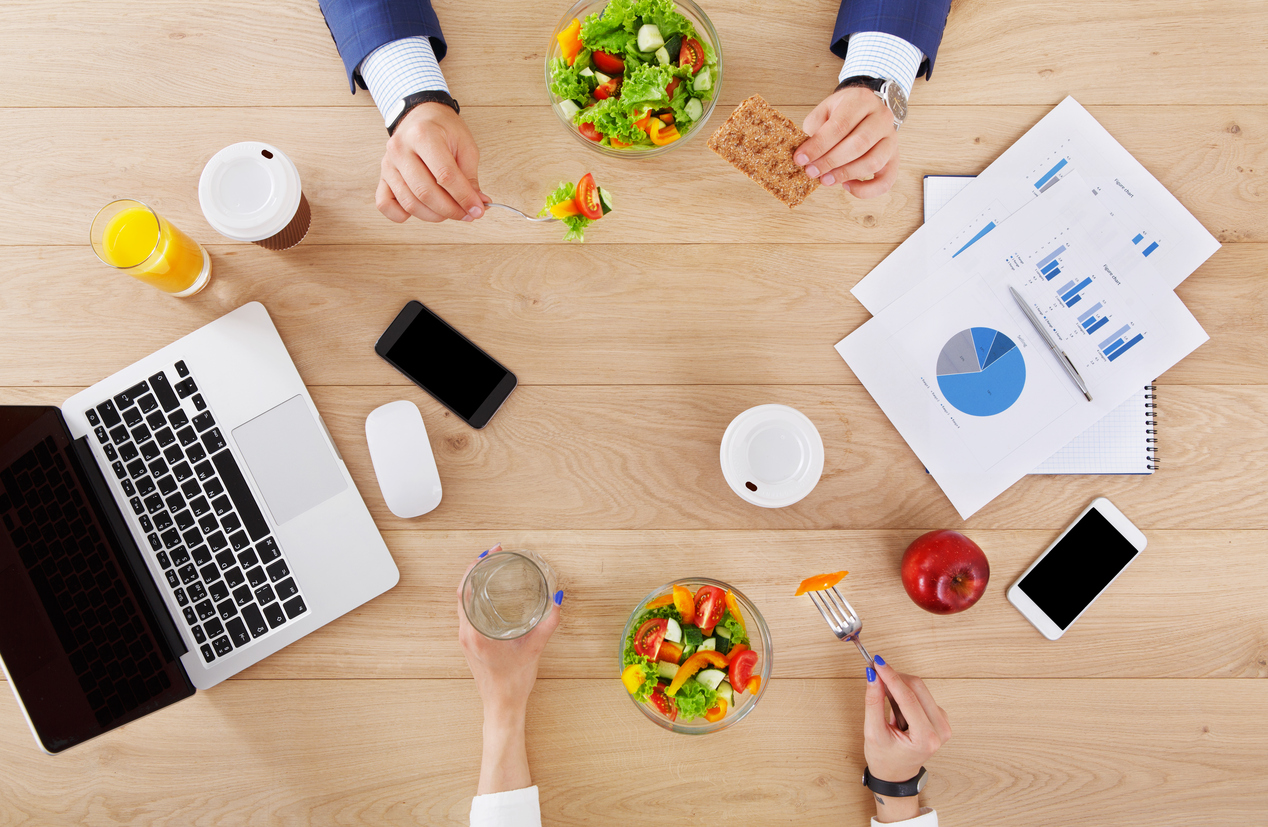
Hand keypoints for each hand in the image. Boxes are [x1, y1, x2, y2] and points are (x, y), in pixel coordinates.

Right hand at [377, 102, 490, 223]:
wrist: (420, 116)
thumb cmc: (443, 129)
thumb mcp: (465, 146)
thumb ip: (470, 177)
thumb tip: (476, 205)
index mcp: (423, 135)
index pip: (445, 175)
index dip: (464, 197)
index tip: (478, 210)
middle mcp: (400, 149)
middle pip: (425, 192)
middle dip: (451, 210)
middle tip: (467, 214)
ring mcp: (388, 164)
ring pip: (409, 203)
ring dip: (434, 216)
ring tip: (450, 212)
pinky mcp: (382, 177)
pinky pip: (384, 205)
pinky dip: (401, 215)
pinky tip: (422, 210)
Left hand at [457, 545, 561, 723]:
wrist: (502, 706)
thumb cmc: (514, 682)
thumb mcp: (535, 649)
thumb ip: (548, 622)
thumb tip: (557, 598)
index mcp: (475, 632)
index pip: (465, 590)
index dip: (475, 567)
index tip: (490, 553)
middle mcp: (465, 632)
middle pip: (462, 591)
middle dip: (476, 569)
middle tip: (493, 554)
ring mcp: (465, 638)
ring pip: (463, 601)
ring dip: (474, 582)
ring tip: (490, 567)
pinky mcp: (469, 642)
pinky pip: (467, 611)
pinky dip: (475, 596)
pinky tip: (489, 592)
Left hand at [795, 86, 899, 197]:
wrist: (865, 110)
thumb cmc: (841, 113)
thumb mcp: (824, 111)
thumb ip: (815, 129)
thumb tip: (805, 156)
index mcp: (861, 100)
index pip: (840, 125)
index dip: (818, 145)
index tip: (801, 159)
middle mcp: (882, 117)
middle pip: (858, 144)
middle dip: (830, 161)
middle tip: (811, 172)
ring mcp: (891, 138)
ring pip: (873, 162)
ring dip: (846, 175)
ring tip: (825, 180)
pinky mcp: (894, 158)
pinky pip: (886, 180)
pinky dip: (867, 190)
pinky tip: (847, 186)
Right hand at [863, 658, 950, 820]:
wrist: (896, 775)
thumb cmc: (885, 759)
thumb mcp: (873, 732)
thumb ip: (873, 702)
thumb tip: (873, 676)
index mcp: (925, 739)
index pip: (908, 698)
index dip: (891, 677)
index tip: (877, 663)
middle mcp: (940, 730)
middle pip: (917, 688)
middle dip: (894, 678)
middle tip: (875, 673)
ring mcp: (943, 724)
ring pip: (920, 689)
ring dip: (899, 687)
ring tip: (885, 702)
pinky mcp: (940, 717)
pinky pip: (922, 695)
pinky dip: (905, 694)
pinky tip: (896, 708)